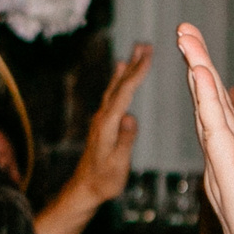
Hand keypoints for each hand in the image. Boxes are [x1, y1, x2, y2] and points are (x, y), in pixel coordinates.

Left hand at [60, 44, 151, 209]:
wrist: (84, 190)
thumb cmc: (103, 181)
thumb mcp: (117, 163)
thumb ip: (125, 140)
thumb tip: (131, 117)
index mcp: (108, 124)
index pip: (125, 93)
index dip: (137, 72)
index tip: (148, 54)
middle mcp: (102, 118)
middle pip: (119, 85)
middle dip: (133, 64)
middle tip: (144, 44)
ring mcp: (101, 120)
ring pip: (115, 89)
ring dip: (125, 70)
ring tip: (134, 52)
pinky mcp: (102, 124)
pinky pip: (112, 96)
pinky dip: (119, 82)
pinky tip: (119, 76)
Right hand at [178, 24, 233, 233]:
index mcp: (231, 168)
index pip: (220, 117)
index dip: (210, 85)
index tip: (199, 58)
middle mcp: (221, 164)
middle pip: (209, 104)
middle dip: (198, 63)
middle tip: (185, 31)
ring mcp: (222, 167)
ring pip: (209, 108)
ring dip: (199, 69)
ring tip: (187, 37)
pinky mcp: (230, 173)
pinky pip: (215, 128)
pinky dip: (206, 98)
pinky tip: (200, 70)